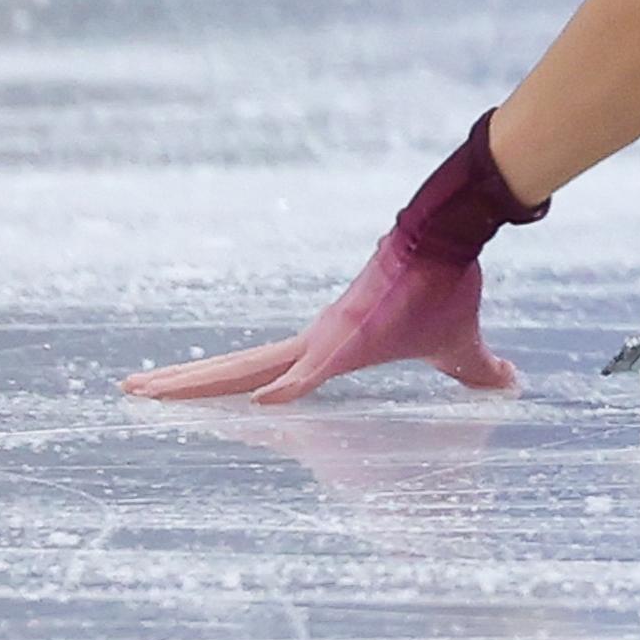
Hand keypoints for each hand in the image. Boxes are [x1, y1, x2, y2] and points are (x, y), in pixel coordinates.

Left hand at [120, 231, 517, 403]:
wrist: (452, 239)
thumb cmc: (446, 287)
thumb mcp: (457, 345)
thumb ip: (474, 370)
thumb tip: (510, 383)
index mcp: (328, 346)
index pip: (261, 371)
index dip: (218, 382)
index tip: (176, 392)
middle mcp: (315, 340)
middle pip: (235, 368)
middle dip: (181, 382)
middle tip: (130, 389)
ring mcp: (327, 336)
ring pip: (249, 367)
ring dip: (195, 381)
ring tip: (142, 390)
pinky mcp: (354, 333)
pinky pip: (317, 368)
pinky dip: (294, 385)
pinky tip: (267, 400)